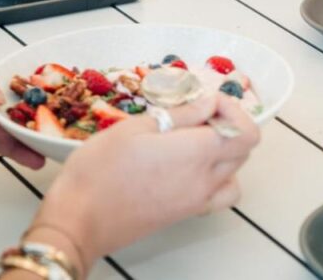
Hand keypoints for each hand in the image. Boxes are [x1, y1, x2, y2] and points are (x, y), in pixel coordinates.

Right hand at [30, 94, 259, 270]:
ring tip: (195, 141)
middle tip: (197, 115)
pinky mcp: (184, 214)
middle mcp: (205, 180)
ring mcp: (196, 201)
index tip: (206, 101)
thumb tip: (208, 103)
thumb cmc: (99, 171)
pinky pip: (217, 195)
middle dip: (228, 126)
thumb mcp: (136, 127)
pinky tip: (187, 167)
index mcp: (197, 153)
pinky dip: (216, 179)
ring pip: (234, 173)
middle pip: (243, 151)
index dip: (231, 109)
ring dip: (225, 153)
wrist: (78, 221)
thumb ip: (180, 114)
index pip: (245, 131)